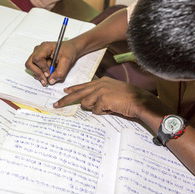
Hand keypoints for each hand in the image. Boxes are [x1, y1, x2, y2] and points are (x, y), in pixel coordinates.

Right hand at [25, 40, 77, 85]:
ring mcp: (37, 55)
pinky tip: (49, 73)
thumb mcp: (67, 62)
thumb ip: (60, 72)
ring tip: (50, 75)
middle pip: (30, 63)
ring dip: (39, 74)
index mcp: (45, 47)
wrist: (71, 49)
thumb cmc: (69, 51)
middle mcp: (39, 50)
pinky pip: (35, 69)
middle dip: (37, 73)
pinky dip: (41, 73)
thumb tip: (51, 81)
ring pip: (32, 67)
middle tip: (45, 80)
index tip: (48, 74)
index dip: (41, 68)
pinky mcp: (38, 60)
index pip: (36, 59)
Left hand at [54, 76, 170, 119]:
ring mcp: (100, 91)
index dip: (73, 89)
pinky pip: (96, 110)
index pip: (83, 85)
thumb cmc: (128, 98)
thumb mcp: (112, 91)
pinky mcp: (102, 99)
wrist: (138, 100)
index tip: (64, 92)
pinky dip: (103, 112)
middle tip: (56, 105)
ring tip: (108, 106)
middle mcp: (99, 84)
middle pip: (77, 93)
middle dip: (65, 100)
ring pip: (86, 104)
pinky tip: (112, 108)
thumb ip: (101, 94)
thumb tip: (89, 103)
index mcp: (101, 81)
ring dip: (96, 108)